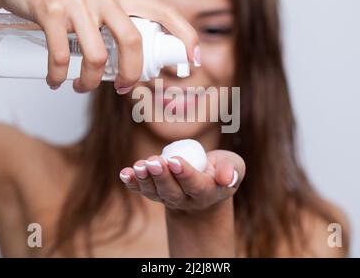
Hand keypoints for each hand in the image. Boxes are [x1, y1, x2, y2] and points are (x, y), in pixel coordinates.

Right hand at [0, 0, 197, 92]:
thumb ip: (121, 20)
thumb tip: (141, 58)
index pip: (165, 12)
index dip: (185, 36)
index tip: (193, 60)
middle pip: (133, 42)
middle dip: (131, 74)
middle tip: (123, 88)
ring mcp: (77, 2)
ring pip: (96, 56)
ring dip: (90, 82)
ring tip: (81, 86)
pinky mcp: (50, 10)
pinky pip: (61, 56)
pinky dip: (58, 76)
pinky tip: (56, 81)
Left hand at [119, 150, 245, 211]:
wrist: (206, 183)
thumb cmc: (221, 170)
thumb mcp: (234, 166)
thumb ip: (233, 170)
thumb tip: (227, 178)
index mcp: (207, 192)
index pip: (195, 185)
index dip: (184, 174)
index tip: (174, 160)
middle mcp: (186, 199)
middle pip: (172, 192)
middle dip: (161, 177)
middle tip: (153, 162)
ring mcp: (169, 198)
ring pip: (155, 192)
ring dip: (145, 180)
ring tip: (139, 166)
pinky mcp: (156, 192)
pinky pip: (142, 190)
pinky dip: (132, 183)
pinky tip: (124, 173)